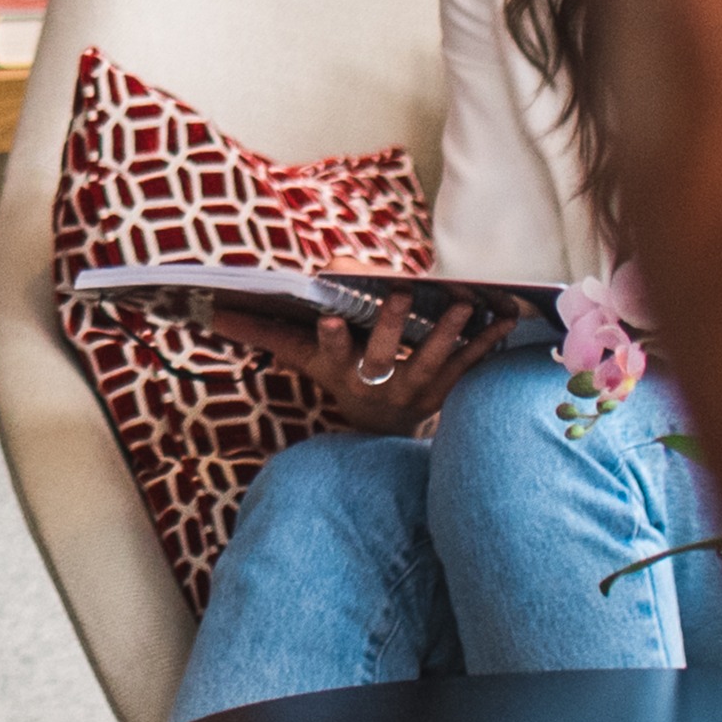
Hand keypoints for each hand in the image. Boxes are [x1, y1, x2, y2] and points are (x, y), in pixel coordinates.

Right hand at [208, 292, 510, 436]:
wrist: (382, 430)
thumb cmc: (338, 376)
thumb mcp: (300, 357)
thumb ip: (264, 333)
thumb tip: (213, 311)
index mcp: (340, 372)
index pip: (330, 355)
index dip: (331, 340)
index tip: (331, 318)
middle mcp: (378, 384)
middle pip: (385, 355)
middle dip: (394, 325)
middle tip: (404, 291)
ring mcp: (415, 390)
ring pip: (434, 358)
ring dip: (450, 329)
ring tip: (465, 300)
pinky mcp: (448, 389)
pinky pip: (471, 364)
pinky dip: (490, 340)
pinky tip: (508, 314)